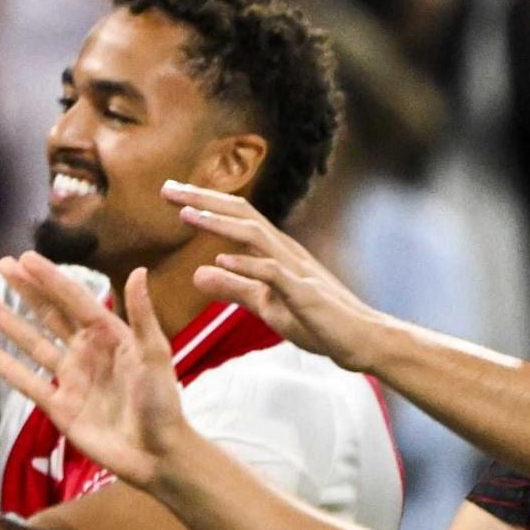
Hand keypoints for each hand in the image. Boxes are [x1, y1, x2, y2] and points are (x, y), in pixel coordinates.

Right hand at [0, 256, 190, 490]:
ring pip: (34, 344)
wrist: (156, 454)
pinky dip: (11, 370)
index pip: (74, 300)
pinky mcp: (60, 406)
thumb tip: (138, 271)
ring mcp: (71, 379)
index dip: (49, 279)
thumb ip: (142, 315)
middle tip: (2, 266)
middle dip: (26, 290)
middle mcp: (87, 353)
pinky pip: (29, 384)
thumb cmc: (162, 403)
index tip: (25, 257)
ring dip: (12, 324)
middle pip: (50, 315)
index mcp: (110, 336)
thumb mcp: (155, 355)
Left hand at [168, 181, 392, 367]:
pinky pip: (274, 274)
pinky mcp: (305, 294)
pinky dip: (247, 265)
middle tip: (167, 188)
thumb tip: (198, 274)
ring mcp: (297, 271)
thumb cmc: (317, 321)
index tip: (170, 191)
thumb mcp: (265, 305)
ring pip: (256, 235)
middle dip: (204, 199)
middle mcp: (285, 252)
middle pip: (242, 215)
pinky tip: (221, 260)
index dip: (203, 203)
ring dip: (219, 223)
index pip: (236, 218)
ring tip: (187, 214)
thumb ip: (233, 288)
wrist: (363, 341)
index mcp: (275, 253)